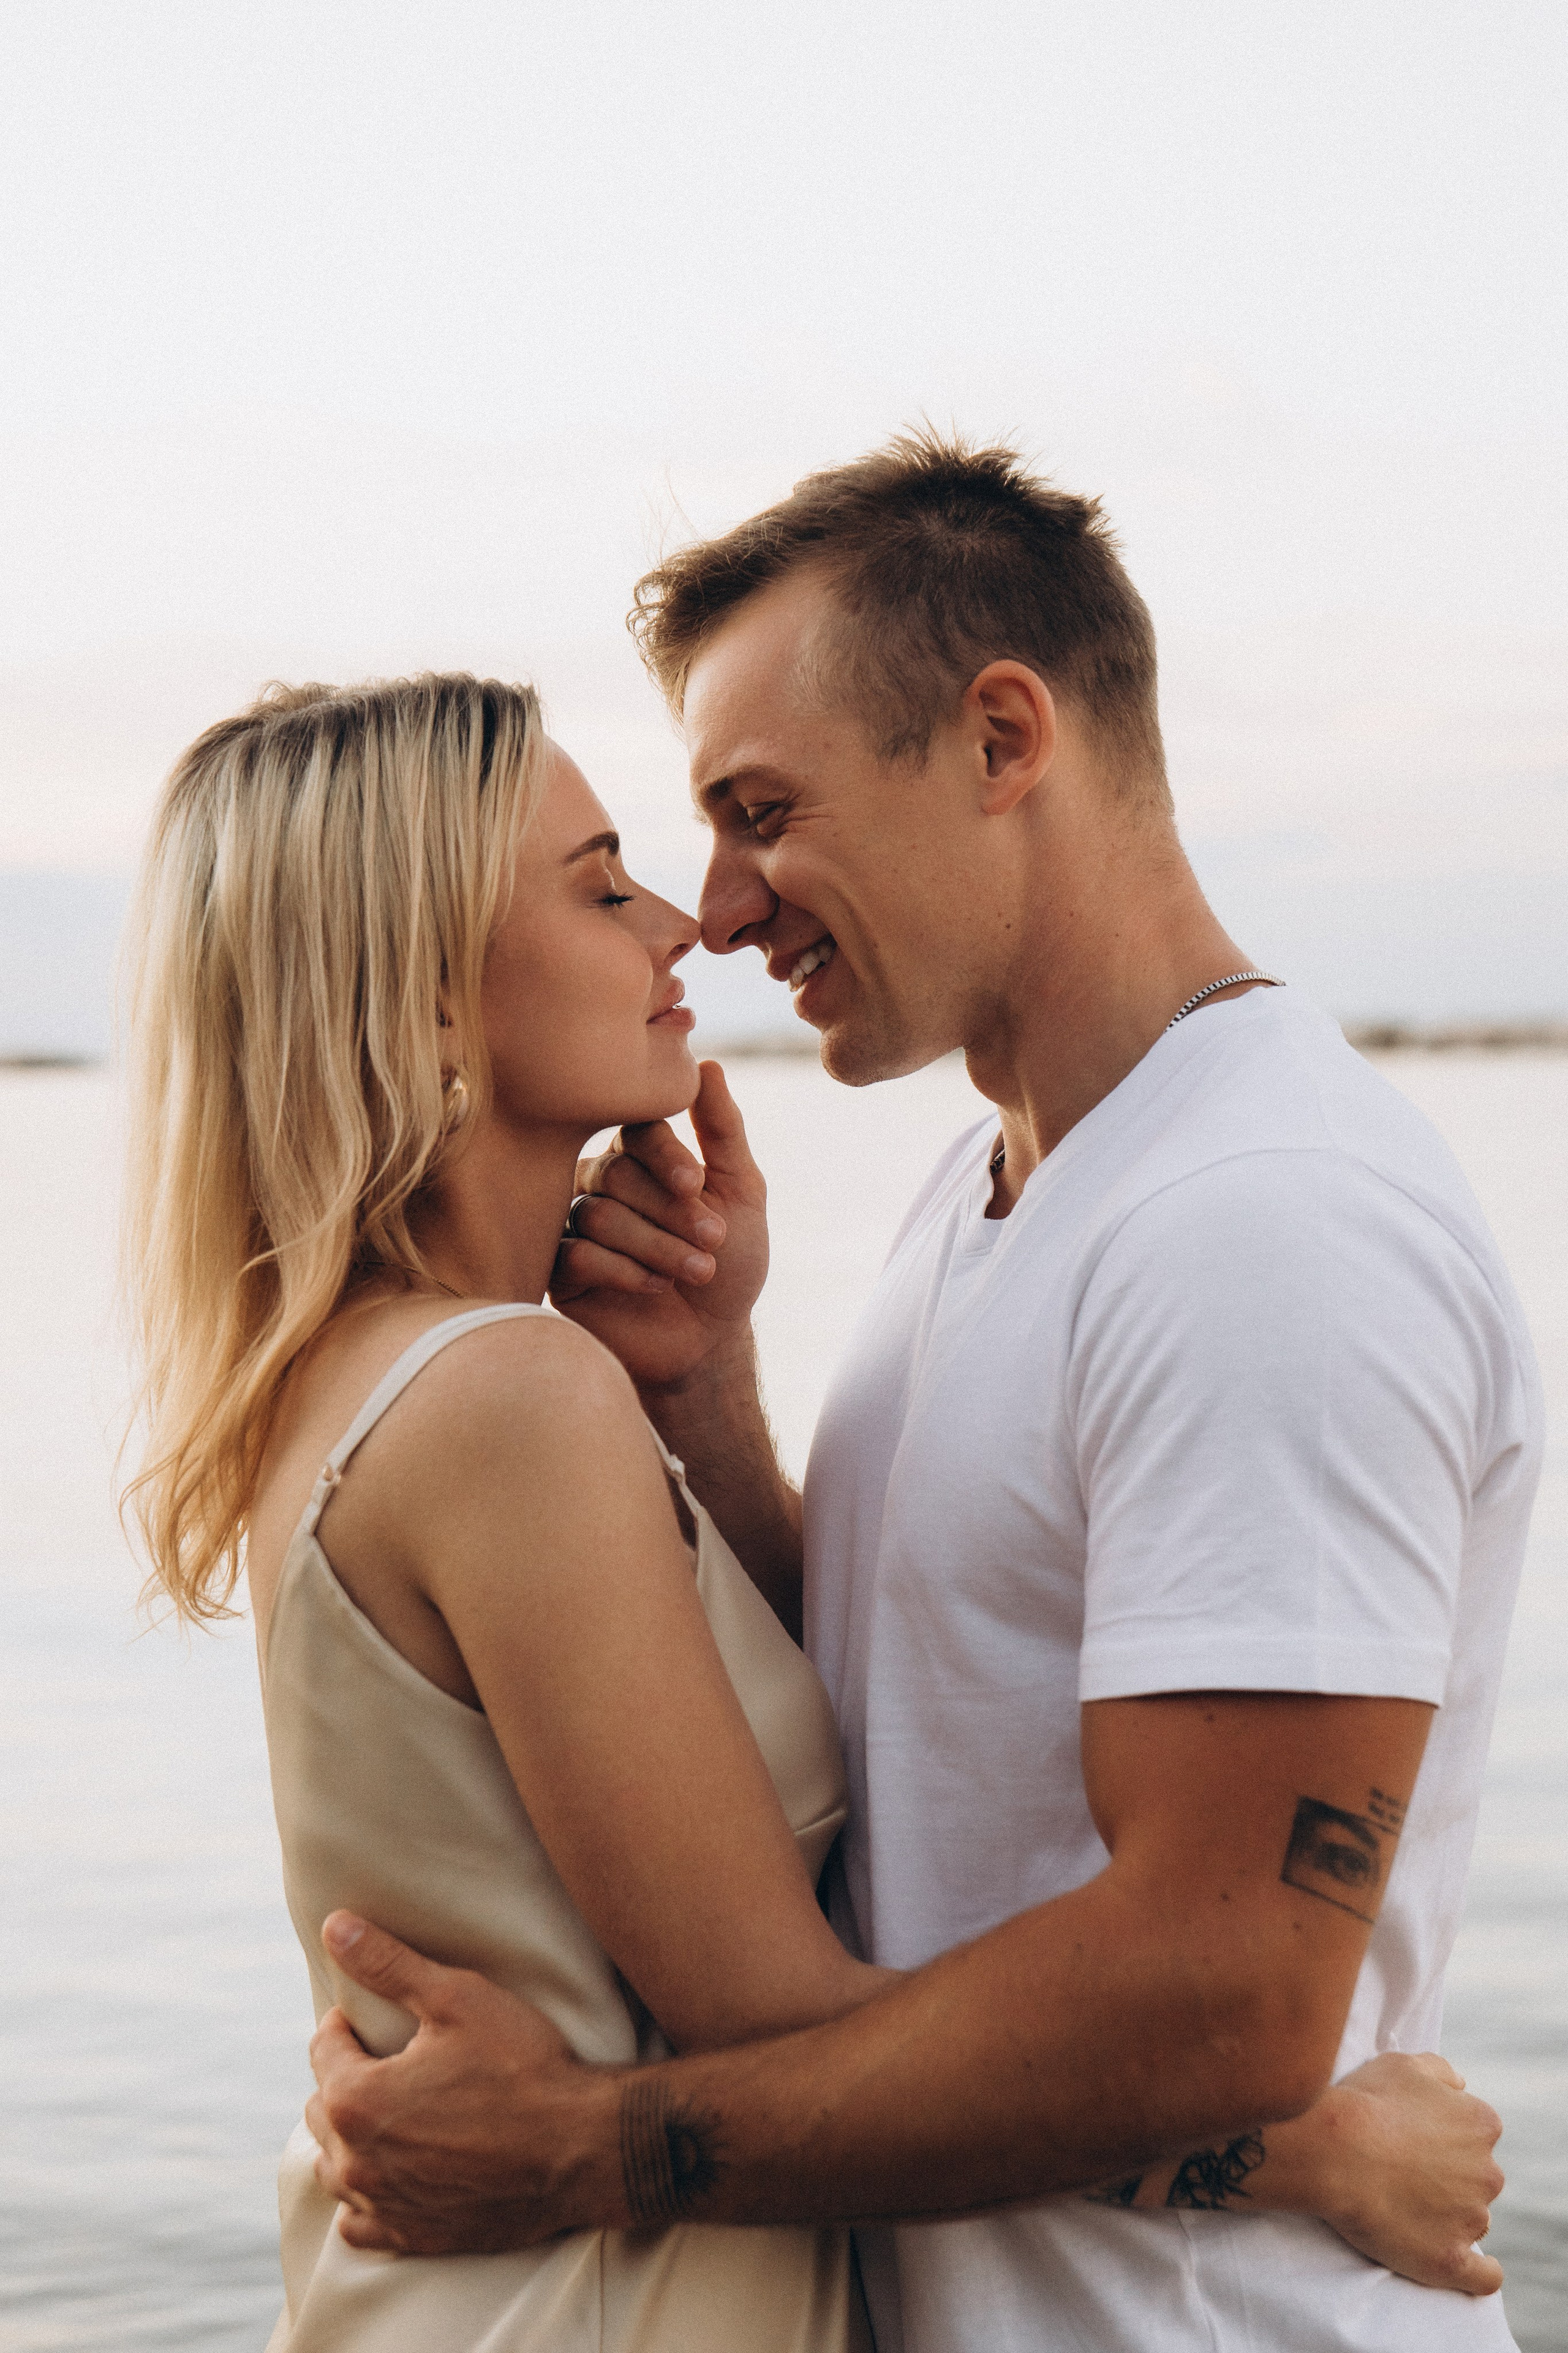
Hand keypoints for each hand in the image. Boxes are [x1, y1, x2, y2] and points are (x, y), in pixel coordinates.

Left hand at [306, 1912, 605, 2253]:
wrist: (581, 2147)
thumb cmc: (521, 2066)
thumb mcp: (457, 1998)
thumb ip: (388, 1963)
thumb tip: (334, 1925)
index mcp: (356, 2100)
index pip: (324, 2047)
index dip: (349, 2022)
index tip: (378, 2016)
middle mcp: (356, 2163)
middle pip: (322, 2108)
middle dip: (346, 2077)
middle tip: (391, 2059)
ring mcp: (383, 2207)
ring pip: (335, 2168)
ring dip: (350, 2138)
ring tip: (389, 2112)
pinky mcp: (413, 2238)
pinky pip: (360, 2224)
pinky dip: (366, 2199)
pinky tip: (393, 2175)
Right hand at [551, 1061, 768, 1393]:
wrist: (710, 1339)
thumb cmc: (730, 1260)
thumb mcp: (742, 1191)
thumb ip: (723, 1129)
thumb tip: (705, 1064)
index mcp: (641, 1156)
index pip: (637, 1129)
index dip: (666, 1154)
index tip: (698, 1184)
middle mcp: (601, 1182)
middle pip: (616, 1173)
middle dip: (671, 1211)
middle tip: (713, 1241)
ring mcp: (574, 1224)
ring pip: (598, 1214)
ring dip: (656, 1245)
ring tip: (696, 1271)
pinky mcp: (558, 1270)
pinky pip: (575, 1254)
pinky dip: (623, 1271)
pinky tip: (655, 1287)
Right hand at [1319, 2052, 1503, 2294]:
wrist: (1332, 2152)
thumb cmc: (1363, 2102)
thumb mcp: (1402, 2063)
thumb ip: (1441, 2072)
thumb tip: (1461, 2085)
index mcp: (1481, 2125)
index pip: (1477, 2135)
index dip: (1444, 2137)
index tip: (1414, 2140)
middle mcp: (1487, 2173)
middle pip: (1477, 2179)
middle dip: (1449, 2177)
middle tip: (1403, 2173)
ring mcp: (1471, 2219)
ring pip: (1473, 2219)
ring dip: (1450, 2215)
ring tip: (1403, 2207)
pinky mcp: (1451, 2259)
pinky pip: (1485, 2276)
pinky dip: (1480, 2272)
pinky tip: (1467, 2263)